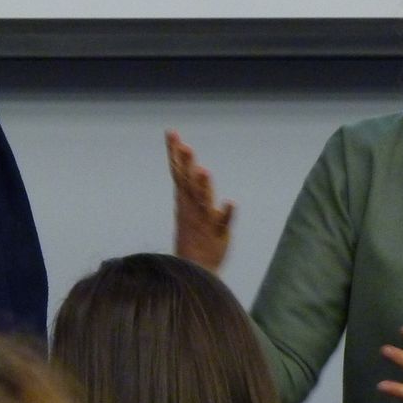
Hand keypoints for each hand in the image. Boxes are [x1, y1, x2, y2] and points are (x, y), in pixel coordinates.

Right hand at [166, 130, 233, 272]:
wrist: (194, 270)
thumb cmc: (192, 234)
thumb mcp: (185, 204)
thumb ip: (187, 180)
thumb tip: (184, 155)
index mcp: (184, 200)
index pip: (178, 172)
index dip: (174, 153)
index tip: (171, 132)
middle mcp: (193, 208)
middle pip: (189, 183)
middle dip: (187, 165)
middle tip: (185, 146)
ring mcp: (205, 222)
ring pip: (204, 201)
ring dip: (204, 187)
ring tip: (204, 171)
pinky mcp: (219, 235)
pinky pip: (223, 223)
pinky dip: (226, 213)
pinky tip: (231, 203)